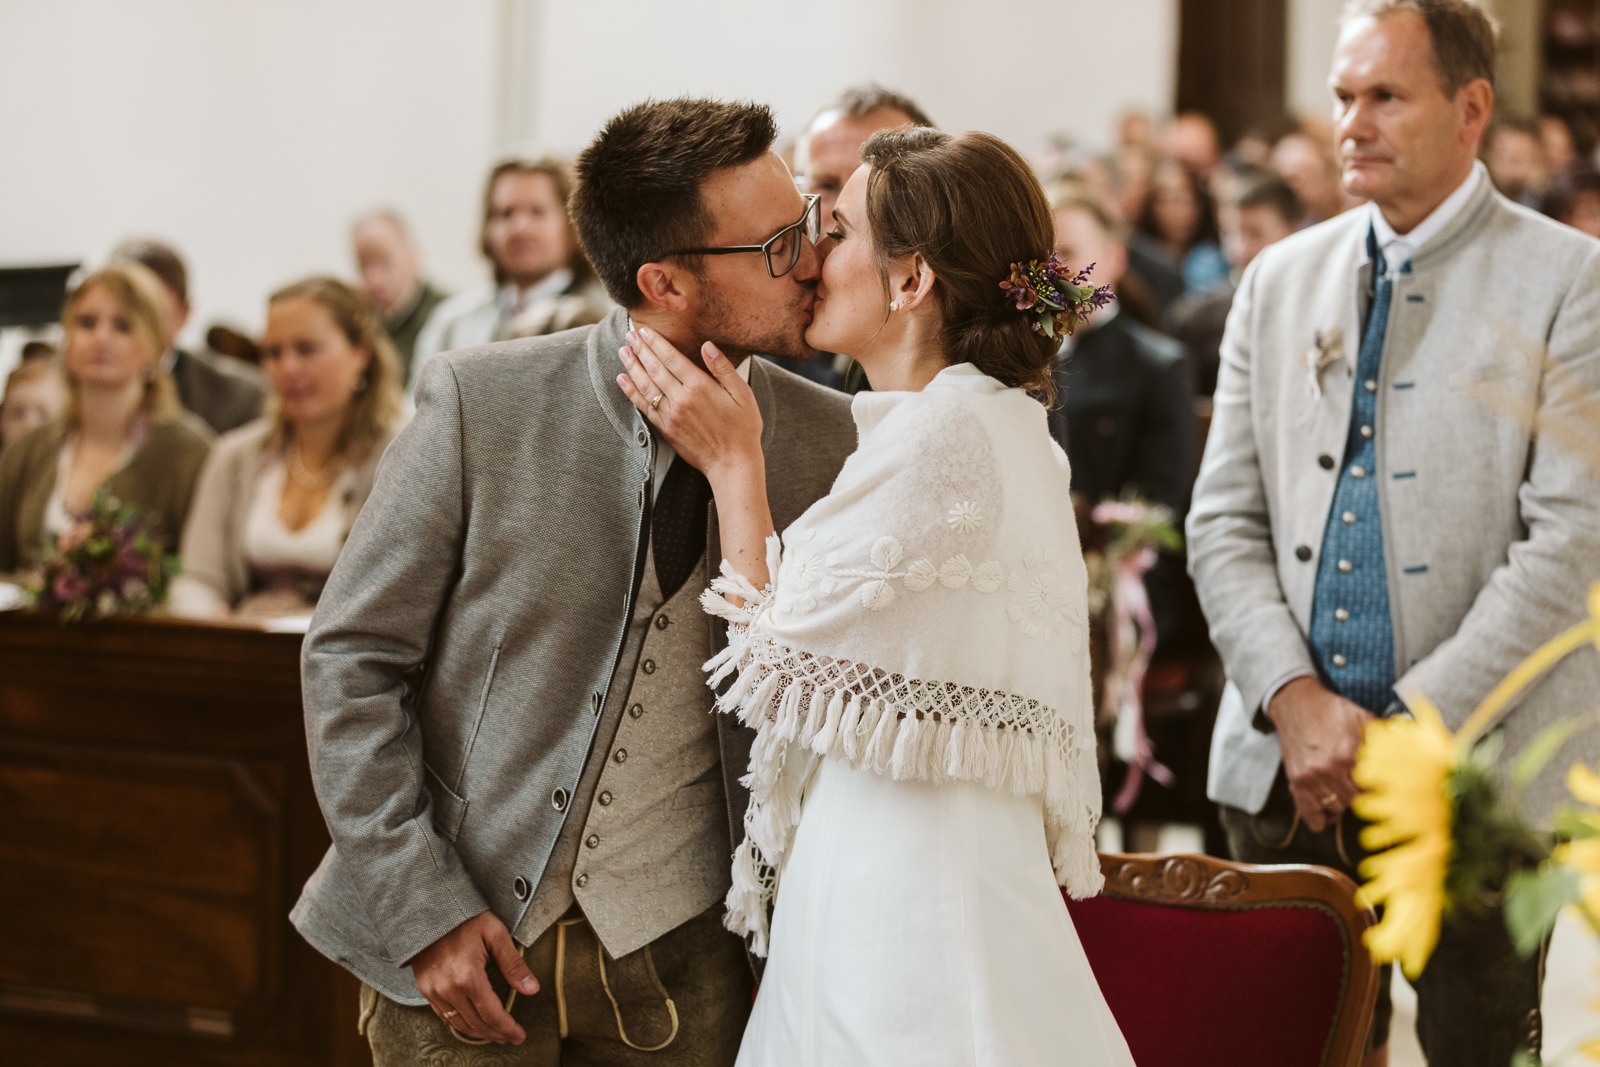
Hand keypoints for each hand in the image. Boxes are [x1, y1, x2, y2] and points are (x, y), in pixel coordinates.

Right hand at [409, 911, 537, 1043]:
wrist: (430, 909)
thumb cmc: (465, 918)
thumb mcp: (496, 934)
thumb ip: (514, 964)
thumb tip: (532, 989)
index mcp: (468, 976)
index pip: (492, 1013)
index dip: (507, 1028)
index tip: (519, 1035)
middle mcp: (447, 988)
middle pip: (476, 1023)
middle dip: (496, 1034)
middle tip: (510, 1038)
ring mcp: (433, 990)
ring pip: (459, 1024)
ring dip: (478, 1032)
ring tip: (495, 1034)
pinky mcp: (424, 988)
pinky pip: (443, 1015)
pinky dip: (460, 1023)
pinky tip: (472, 1023)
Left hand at [616, 327, 762, 485]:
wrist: (732, 463)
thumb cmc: (743, 429)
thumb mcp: (742, 394)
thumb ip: (723, 368)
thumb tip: (707, 345)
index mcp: (700, 387)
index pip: (671, 358)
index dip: (656, 343)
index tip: (645, 331)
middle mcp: (681, 399)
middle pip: (655, 369)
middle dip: (640, 350)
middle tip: (629, 335)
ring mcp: (671, 415)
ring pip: (645, 386)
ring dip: (632, 367)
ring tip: (623, 352)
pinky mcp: (666, 429)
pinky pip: (644, 406)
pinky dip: (631, 392)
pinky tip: (623, 380)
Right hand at [1267, 676, 1373, 831]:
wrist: (1297, 703)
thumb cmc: (1333, 711)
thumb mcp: (1363, 719)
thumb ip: (1385, 738)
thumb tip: (1411, 755)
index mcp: (1350, 753)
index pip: (1375, 788)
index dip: (1383, 791)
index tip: (1386, 790)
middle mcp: (1330, 768)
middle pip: (1356, 801)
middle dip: (1363, 798)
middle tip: (1366, 792)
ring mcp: (1311, 777)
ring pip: (1335, 808)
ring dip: (1343, 805)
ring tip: (1346, 796)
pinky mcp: (1296, 781)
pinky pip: (1310, 812)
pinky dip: (1319, 819)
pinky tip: (1326, 816)